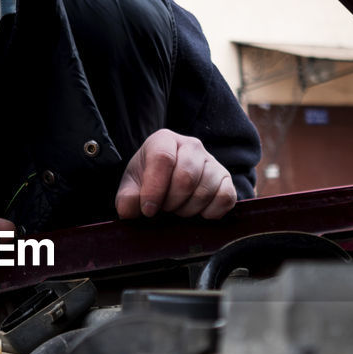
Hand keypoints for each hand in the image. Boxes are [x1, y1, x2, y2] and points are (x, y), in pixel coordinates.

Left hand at [115, 129, 236, 219]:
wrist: (167, 183)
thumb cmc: (147, 181)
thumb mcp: (131, 186)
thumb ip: (126, 198)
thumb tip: (129, 210)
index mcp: (164, 140)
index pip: (163, 159)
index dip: (155, 189)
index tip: (148, 210)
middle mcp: (191, 145)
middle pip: (186, 177)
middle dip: (172, 202)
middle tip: (164, 209)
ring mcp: (211, 161)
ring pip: (205, 190)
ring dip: (188, 210)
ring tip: (178, 209)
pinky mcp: (226, 179)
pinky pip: (225, 197)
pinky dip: (211, 212)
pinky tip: (198, 213)